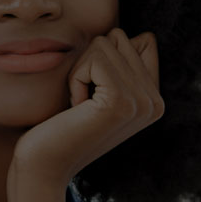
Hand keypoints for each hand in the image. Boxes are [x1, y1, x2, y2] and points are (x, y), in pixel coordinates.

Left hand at [11, 28, 162, 193]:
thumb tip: (138, 35)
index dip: (108, 56)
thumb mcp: (99, 91)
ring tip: (80, 106)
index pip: (143, 40)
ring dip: (81, 70)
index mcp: (155, 100)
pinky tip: (76, 108)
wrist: (45, 166)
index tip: (96, 93)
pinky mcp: (121, 101)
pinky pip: (94, 58)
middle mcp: (155, 102)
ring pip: (105, 44)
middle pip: (120, 38)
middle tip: (84, 101)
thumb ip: (123, 65)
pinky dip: (75, 78)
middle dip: (91, 62)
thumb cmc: (63, 125)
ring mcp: (142, 103)